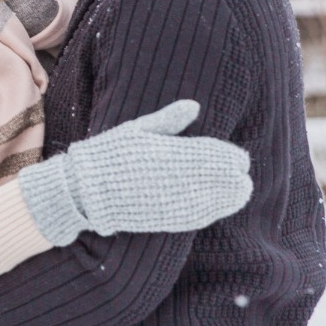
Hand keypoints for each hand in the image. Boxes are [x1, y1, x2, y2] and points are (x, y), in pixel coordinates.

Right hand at [17, 100, 252, 245]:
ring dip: (232, 196)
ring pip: (219, 200)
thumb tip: (194, 106)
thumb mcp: (136, 130)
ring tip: (240, 190)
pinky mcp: (169, 220)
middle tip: (240, 174)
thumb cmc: (108, 154)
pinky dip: (216, 211)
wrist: (85, 191)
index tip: (235, 156)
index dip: (232, 156)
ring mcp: (175, 200)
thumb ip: (168, 120)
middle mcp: (179, 177)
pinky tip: (220, 207)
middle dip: (236, 176)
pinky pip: (203, 217)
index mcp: (173, 151)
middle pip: (225, 178)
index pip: (219, 154)